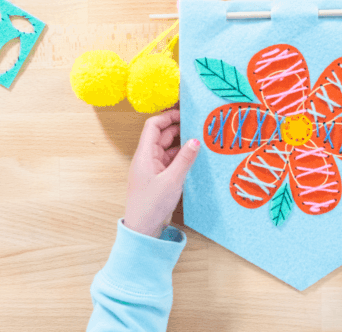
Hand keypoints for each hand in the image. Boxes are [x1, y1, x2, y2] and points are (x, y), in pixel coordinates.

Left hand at [123, 109, 199, 237]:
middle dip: (178, 128)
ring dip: (181, 142)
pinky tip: (193, 156)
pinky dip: (180, 156)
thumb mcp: (172, 180)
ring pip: (166, 147)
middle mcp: (146, 158)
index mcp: (144, 155)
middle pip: (161, 135)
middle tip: (197, 125)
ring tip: (199, 139)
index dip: (168, 117)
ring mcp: (152, 167)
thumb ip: (185, 158)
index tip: (185, 114)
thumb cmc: (152, 204)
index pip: (153, 126)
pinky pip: (169, 160)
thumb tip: (195, 140)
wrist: (141, 228)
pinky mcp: (157, 176)